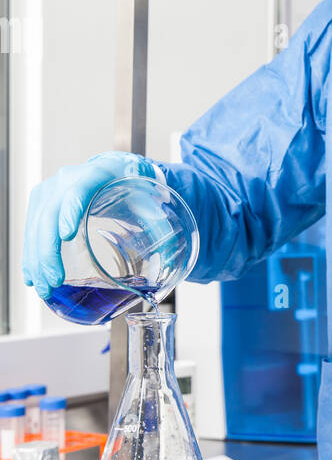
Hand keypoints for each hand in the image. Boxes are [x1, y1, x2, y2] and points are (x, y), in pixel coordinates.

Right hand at [22, 151, 155, 299]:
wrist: (117, 172)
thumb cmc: (133, 183)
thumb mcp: (149, 197)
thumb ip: (159, 222)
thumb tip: (170, 257)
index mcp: (96, 173)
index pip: (78, 188)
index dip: (70, 210)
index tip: (67, 233)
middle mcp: (67, 181)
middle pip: (50, 214)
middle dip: (48, 250)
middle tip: (53, 280)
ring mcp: (52, 193)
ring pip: (36, 226)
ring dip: (36, 259)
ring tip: (43, 287)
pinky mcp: (43, 206)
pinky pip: (32, 231)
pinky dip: (31, 256)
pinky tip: (32, 277)